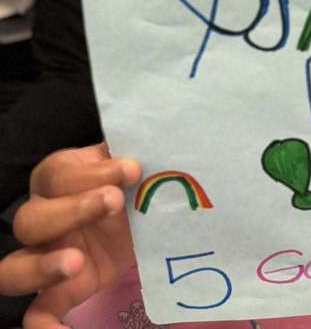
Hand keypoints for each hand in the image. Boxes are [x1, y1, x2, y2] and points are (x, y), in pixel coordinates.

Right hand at [0, 144, 140, 328]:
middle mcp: (42, 218)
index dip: (92, 171)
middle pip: (30, 219)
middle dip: (71, 211)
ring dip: (41, 267)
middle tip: (114, 203)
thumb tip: (157, 141)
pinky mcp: (57, 294)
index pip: (59, 173)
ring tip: (77, 262)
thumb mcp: (132, 165)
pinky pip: (36, 316)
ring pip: (12, 269)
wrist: (142, 219)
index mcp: (59, 178)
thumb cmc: (133, 184)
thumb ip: (133, 155)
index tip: (132, 170)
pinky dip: (45, 328)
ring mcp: (44, 259)